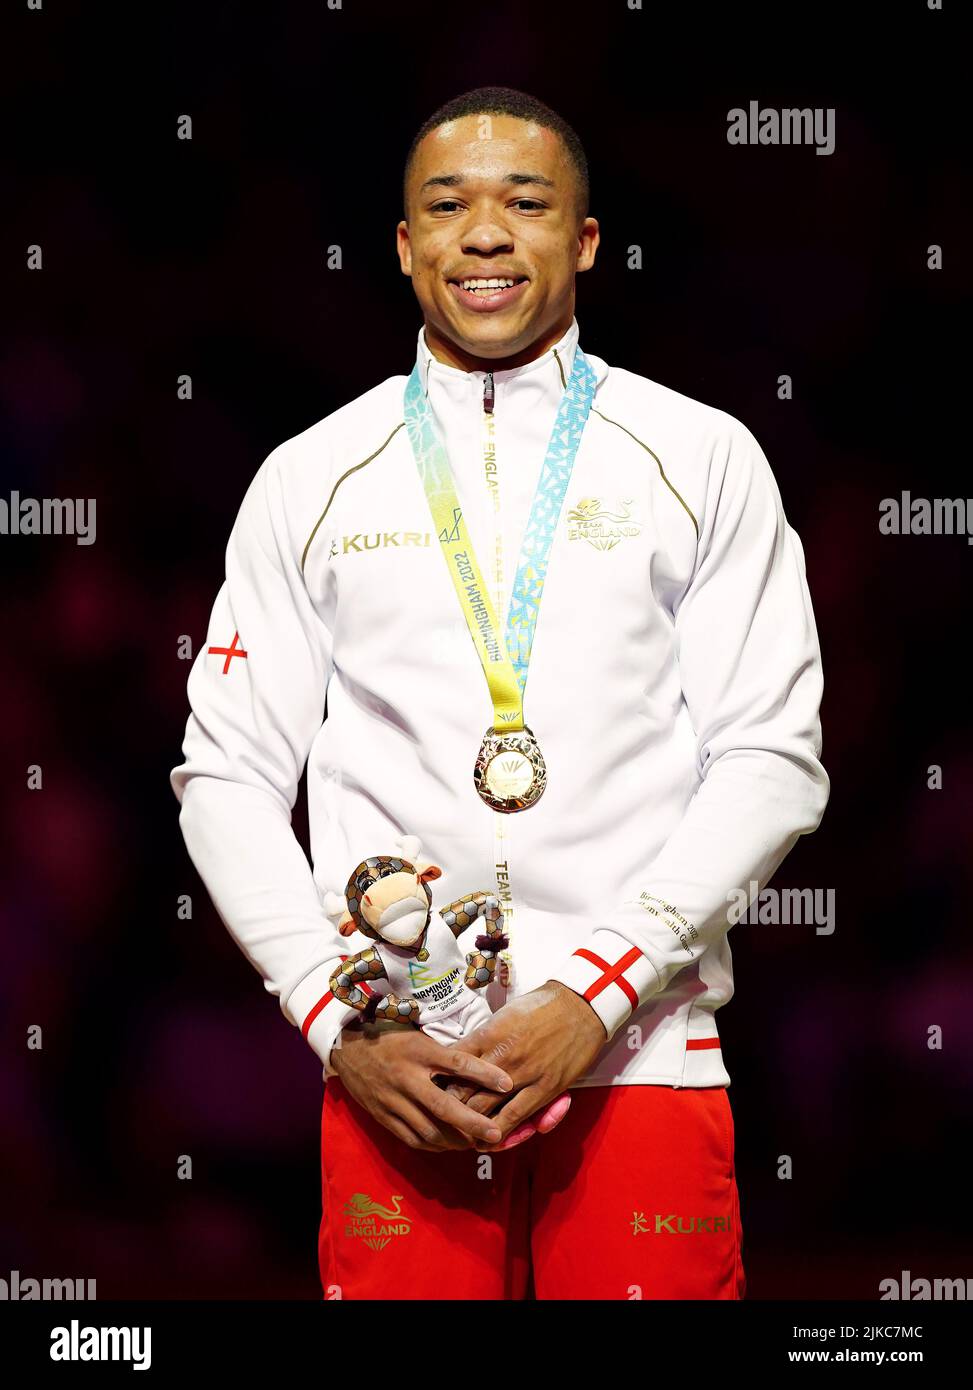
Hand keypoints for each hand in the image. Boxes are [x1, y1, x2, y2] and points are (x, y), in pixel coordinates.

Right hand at [329, 1023, 513, 1152]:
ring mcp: (393, 1099)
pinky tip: (448, 1145)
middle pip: (444, 1106)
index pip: (457, 1063)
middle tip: (496, 1134)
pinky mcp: (383, 1115)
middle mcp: (407, 1077)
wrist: (347, 1048)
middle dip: (472, 1122)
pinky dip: (432, 1144)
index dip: (484, 1073)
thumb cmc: (389, 1037)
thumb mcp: (417, 1035)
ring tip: (475, 1143)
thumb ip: (442, 1053)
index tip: (507, 1083)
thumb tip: (479, 1066)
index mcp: (419, 1051)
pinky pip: (411, 1137)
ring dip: (454, 1140)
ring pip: (428, 1128)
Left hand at [440, 981, 608, 1149]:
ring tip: (458, 1135)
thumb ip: (482, 1037)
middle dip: (447, 1109)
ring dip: (469, 1125)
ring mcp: (523, 1073)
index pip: (452, 1065)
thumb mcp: (503, 1014)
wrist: (580, 1005)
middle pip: (462, 1091)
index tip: (431, 1091)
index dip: (439, 1081)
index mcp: (488, 1035)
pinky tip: (488, 1141)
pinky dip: (499, 1132)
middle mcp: (501, 1056)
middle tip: (438, 1120)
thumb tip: (459, 1053)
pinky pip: (516, 1116)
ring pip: (485, 1109)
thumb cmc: (541, 1006)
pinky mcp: (545, 1088)